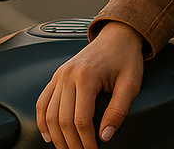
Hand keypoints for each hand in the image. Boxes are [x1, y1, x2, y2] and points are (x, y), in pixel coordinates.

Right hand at [36, 21, 144, 148]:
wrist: (118, 36)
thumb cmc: (126, 57)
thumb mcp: (131, 84)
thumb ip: (118, 111)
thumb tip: (105, 135)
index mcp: (86, 76)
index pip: (81, 119)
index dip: (86, 140)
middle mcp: (68, 75)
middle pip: (62, 120)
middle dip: (71, 142)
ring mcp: (59, 75)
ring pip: (49, 114)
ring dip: (56, 136)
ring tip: (67, 148)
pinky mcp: (56, 77)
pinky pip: (42, 102)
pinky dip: (42, 121)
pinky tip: (49, 135)